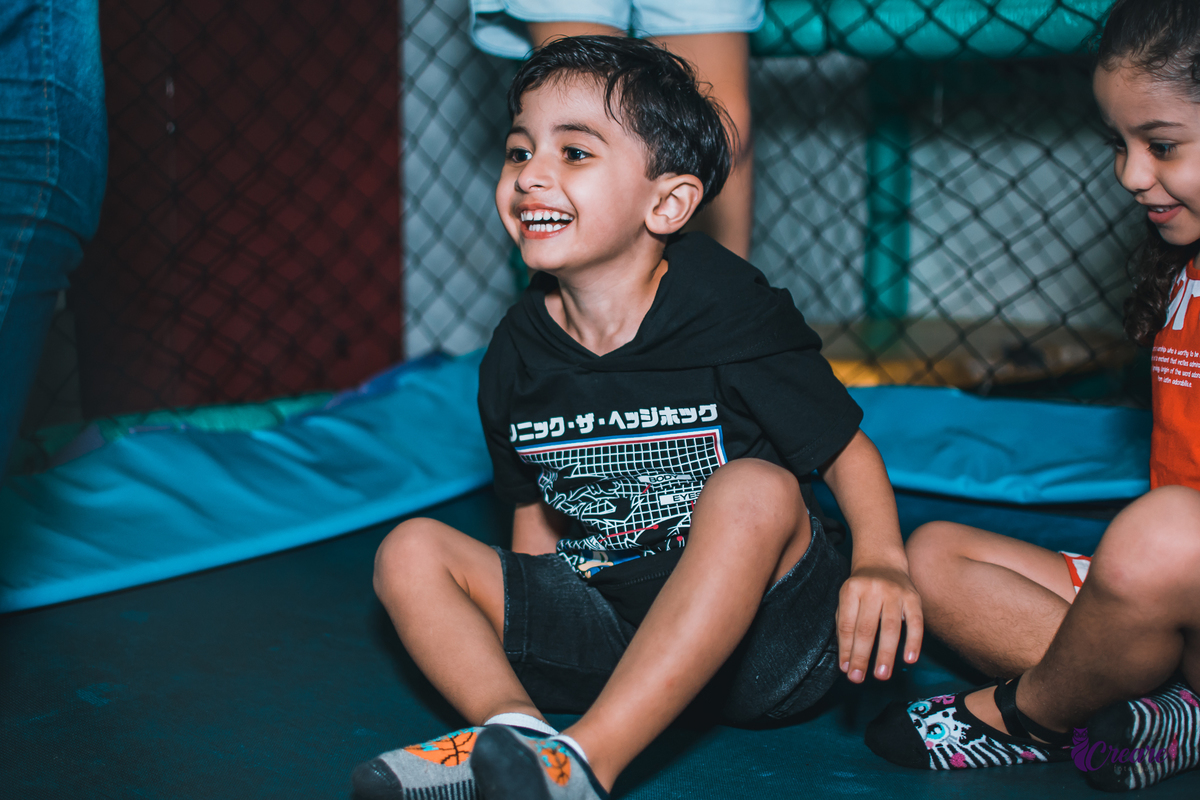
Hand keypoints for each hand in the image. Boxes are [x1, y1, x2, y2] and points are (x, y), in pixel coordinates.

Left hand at [836, 565, 922, 682]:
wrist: (882, 561)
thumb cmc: (861, 588)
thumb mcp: (847, 599)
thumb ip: (844, 626)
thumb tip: (846, 661)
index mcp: (851, 590)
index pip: (847, 624)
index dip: (846, 649)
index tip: (845, 670)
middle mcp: (873, 590)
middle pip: (866, 628)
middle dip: (862, 656)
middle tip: (858, 678)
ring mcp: (895, 593)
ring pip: (891, 628)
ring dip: (886, 654)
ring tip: (881, 675)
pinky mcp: (913, 597)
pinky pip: (916, 622)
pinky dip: (913, 642)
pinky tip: (909, 659)